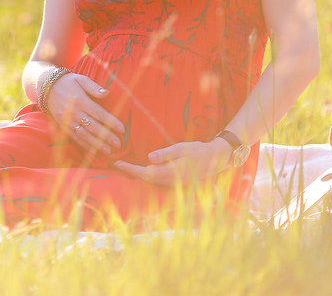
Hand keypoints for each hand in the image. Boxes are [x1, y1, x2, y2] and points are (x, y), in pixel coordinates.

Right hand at [46, 73, 123, 154]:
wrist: (47, 87)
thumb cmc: (68, 82)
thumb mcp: (81, 79)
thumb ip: (94, 87)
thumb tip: (107, 93)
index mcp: (81, 100)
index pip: (99, 113)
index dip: (111, 122)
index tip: (122, 129)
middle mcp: (74, 112)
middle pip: (93, 127)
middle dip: (106, 136)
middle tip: (118, 144)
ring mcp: (68, 121)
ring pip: (84, 135)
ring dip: (97, 144)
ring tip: (108, 151)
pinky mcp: (63, 127)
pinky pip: (75, 138)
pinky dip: (85, 145)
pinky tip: (93, 151)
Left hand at [113, 138, 230, 185]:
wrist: (215, 160)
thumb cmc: (198, 151)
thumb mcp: (181, 148)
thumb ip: (165, 154)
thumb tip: (149, 158)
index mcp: (170, 172)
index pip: (144, 172)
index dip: (130, 168)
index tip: (117, 163)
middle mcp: (170, 181)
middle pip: (145, 178)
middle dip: (130, 172)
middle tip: (116, 164)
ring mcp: (173, 183)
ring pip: (151, 181)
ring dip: (138, 174)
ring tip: (125, 167)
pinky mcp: (176, 182)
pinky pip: (157, 180)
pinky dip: (147, 175)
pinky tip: (142, 170)